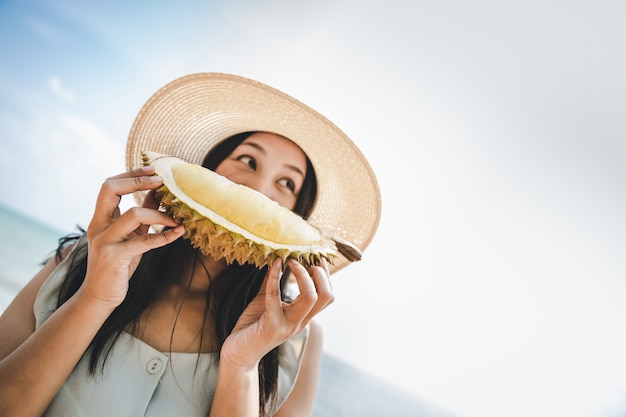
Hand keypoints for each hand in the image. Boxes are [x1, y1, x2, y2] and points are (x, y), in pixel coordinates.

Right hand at [80, 166, 184, 309]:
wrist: (99, 296)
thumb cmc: (117, 264)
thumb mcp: (130, 235)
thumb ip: (141, 214)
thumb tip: (157, 192)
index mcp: (100, 218)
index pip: (109, 185)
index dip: (131, 174)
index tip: (153, 170)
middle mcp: (98, 225)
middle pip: (110, 189)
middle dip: (137, 180)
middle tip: (161, 181)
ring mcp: (104, 241)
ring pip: (132, 214)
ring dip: (159, 214)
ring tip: (176, 219)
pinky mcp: (114, 258)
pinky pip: (144, 241)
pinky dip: (165, 236)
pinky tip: (179, 233)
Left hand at [221, 258, 333, 368]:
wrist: (237, 354)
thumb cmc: (251, 328)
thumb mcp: (265, 301)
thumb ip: (273, 284)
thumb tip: (276, 261)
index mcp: (303, 317)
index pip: (327, 297)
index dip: (326, 276)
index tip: (317, 260)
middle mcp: (300, 322)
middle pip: (325, 296)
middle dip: (319, 273)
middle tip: (300, 261)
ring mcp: (288, 325)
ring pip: (310, 297)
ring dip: (302, 274)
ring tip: (290, 262)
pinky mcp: (272, 326)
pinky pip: (276, 297)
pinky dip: (274, 277)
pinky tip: (273, 265)